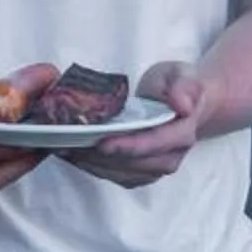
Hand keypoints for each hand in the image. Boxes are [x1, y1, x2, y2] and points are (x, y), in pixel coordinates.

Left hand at [61, 61, 208, 188]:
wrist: (179, 103)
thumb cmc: (176, 85)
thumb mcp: (181, 74)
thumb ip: (185, 87)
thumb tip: (182, 104)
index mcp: (183, 132)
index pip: (155, 144)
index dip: (128, 146)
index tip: (102, 143)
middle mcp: (171, 157)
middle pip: (134, 164)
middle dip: (102, 157)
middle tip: (72, 144)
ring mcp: (156, 168)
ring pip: (122, 174)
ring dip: (93, 164)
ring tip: (66, 149)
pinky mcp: (141, 174)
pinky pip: (116, 176)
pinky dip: (93, 168)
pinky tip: (73, 155)